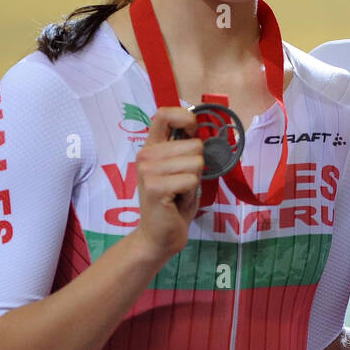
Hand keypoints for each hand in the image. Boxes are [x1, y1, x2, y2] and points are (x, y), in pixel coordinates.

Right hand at [134, 106, 204, 258]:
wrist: (158, 235)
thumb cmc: (173, 201)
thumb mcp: (180, 169)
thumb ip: (186, 149)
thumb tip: (203, 134)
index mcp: (151, 147)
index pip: (164, 114)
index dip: (186, 118)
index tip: (194, 134)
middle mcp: (146, 155)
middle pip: (195, 144)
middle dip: (197, 166)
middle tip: (181, 183)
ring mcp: (148, 170)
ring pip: (196, 162)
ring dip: (194, 181)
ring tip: (179, 193)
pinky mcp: (155, 187)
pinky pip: (192, 180)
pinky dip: (191, 193)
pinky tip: (177, 202)